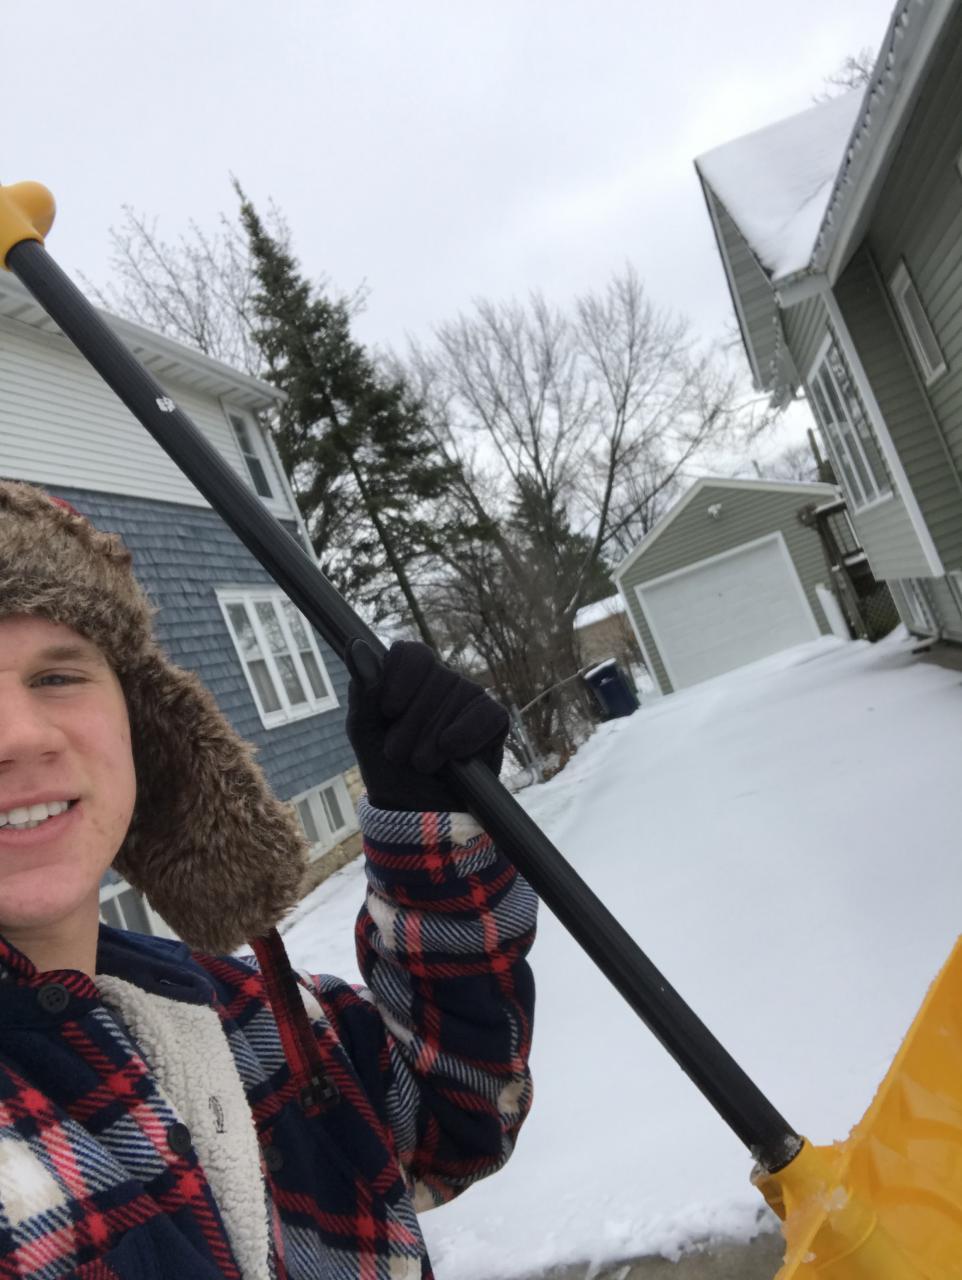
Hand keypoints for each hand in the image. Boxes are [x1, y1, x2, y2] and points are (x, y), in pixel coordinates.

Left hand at [346, 640, 508, 811]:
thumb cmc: (387, 766)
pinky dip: (467, 733)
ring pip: (459, 694)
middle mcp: (442, 681)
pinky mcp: (494, 721)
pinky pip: (487, 713)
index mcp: (409, 677)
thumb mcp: (366, 730)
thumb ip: (363, 688)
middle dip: (413, 721)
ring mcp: (470, 698)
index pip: (412, 653)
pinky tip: (452, 751)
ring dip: (433, 736)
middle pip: (435, 676)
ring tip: (421, 763)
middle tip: (398, 753)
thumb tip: (355, 645)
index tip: (389, 710)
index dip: (400, 678)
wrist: (415, 810)